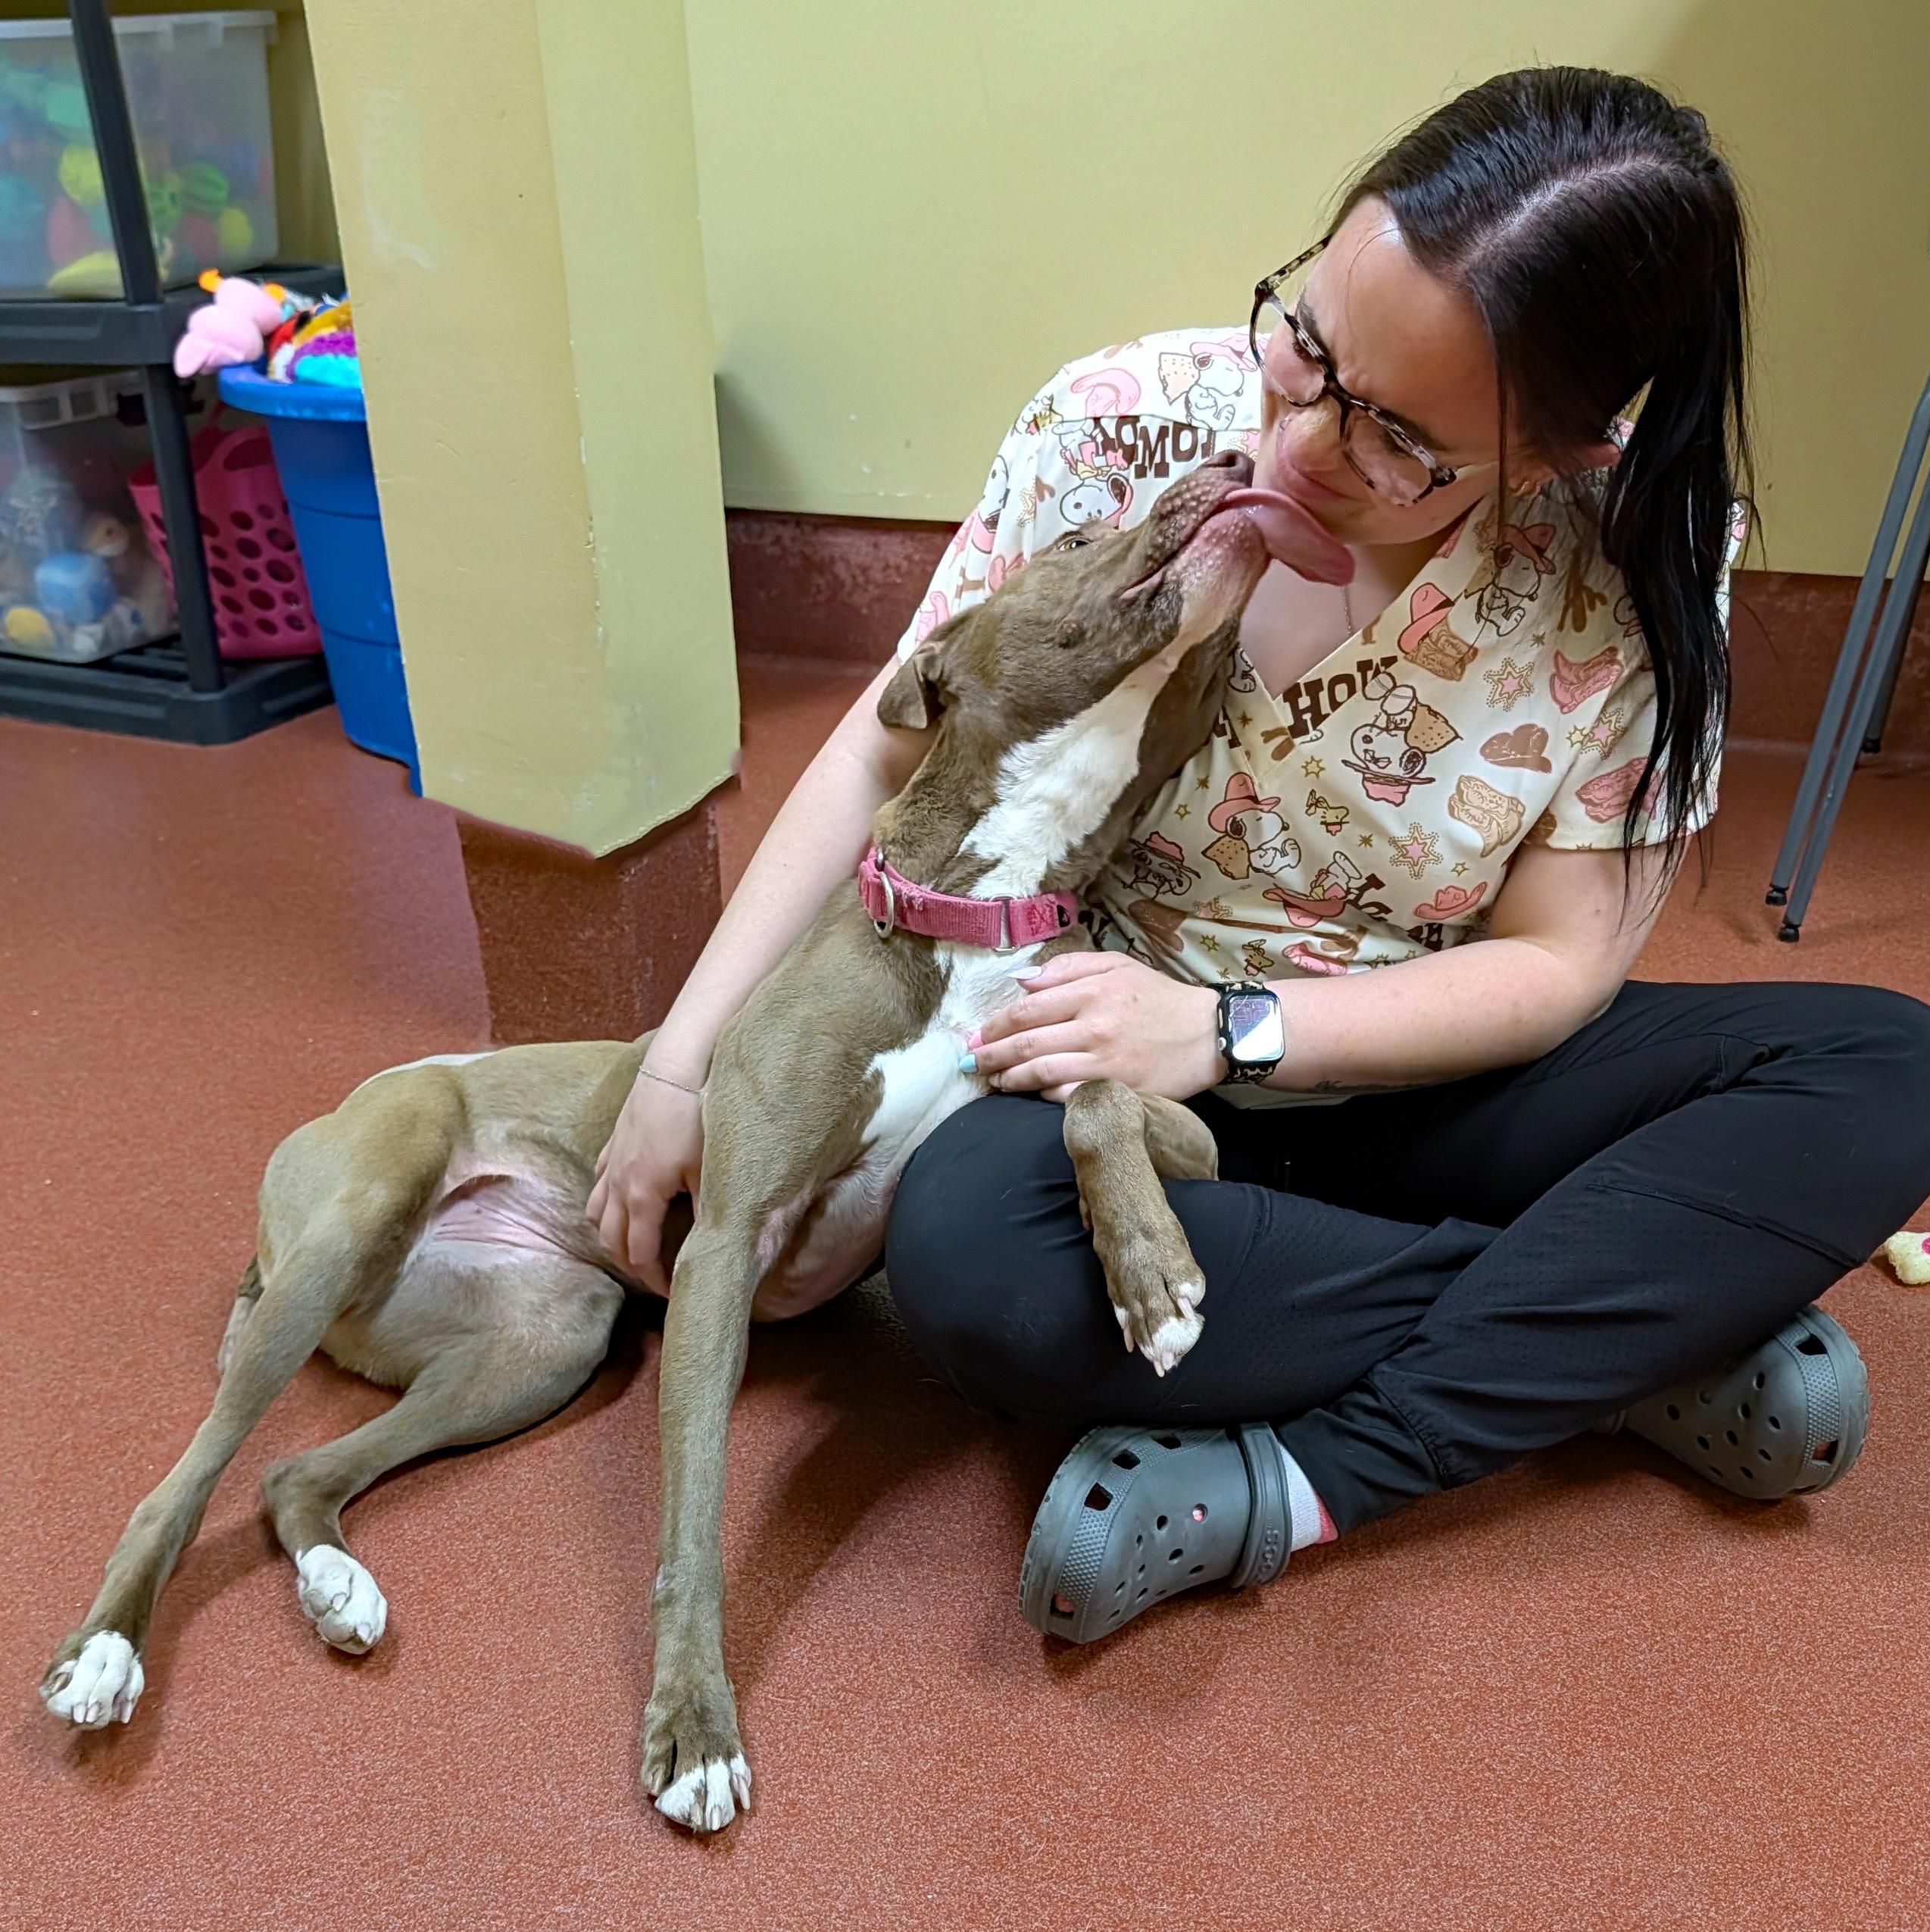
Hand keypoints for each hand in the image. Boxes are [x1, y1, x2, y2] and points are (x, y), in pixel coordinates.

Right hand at [586, 1067, 703, 1295]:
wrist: (677, 1065)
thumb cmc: (696, 1116)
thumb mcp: (709, 1171)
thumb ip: (708, 1214)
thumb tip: (717, 1249)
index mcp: (642, 1197)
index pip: (640, 1255)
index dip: (656, 1280)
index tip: (674, 1292)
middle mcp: (619, 1183)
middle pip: (611, 1240)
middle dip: (630, 1265)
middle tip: (655, 1276)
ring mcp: (613, 1160)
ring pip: (595, 1211)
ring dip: (610, 1234)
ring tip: (634, 1243)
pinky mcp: (615, 1139)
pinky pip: (599, 1179)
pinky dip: (604, 1199)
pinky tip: (620, 1197)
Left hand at [966, 952, 1222, 1102]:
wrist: (1207, 1033)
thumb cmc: (1159, 998)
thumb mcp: (1117, 966)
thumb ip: (1067, 968)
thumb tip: (1022, 981)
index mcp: (1091, 992)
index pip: (1026, 1010)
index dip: (994, 1026)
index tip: (976, 1035)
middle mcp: (1093, 1027)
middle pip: (1027, 1044)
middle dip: (991, 1055)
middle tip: (972, 1063)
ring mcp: (1105, 1062)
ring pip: (1041, 1073)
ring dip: (1010, 1079)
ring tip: (995, 1080)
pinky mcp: (1118, 1089)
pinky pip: (1068, 1096)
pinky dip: (1043, 1095)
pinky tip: (1031, 1093)